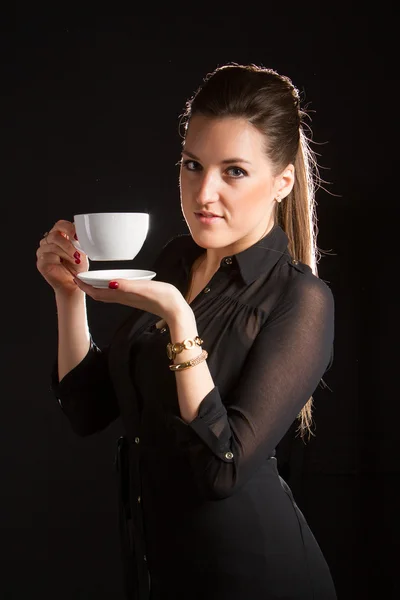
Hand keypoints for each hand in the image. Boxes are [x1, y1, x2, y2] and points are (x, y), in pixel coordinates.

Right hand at [36, 220, 88, 295]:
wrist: (74, 283)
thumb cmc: (77, 267)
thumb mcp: (81, 251)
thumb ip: (79, 241)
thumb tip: (82, 233)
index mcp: (60, 236)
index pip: (61, 225)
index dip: (68, 228)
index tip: (77, 236)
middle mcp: (50, 242)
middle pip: (55, 234)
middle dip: (68, 244)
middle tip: (77, 252)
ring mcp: (43, 251)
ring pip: (52, 245)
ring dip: (66, 252)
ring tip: (75, 260)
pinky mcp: (41, 261)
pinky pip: (47, 255)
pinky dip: (59, 258)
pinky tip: (64, 263)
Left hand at [73, 276, 189, 323]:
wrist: (176, 310)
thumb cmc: (163, 298)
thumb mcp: (145, 288)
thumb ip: (127, 285)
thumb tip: (109, 282)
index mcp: (123, 295)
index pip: (97, 292)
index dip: (85, 286)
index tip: (75, 278)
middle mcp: (123, 298)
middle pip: (99, 294)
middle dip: (88, 287)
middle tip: (79, 277)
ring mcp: (129, 299)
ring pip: (107, 294)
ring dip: (96, 287)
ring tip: (90, 278)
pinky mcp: (136, 298)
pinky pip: (116, 293)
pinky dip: (108, 287)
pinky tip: (111, 282)